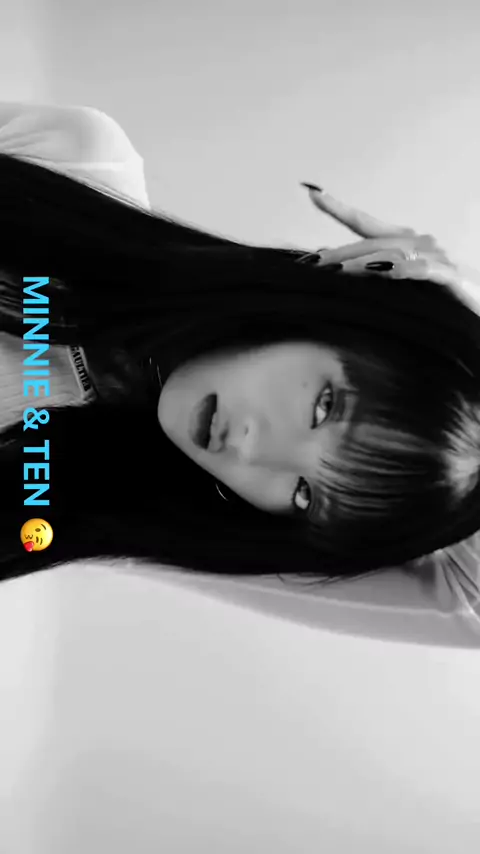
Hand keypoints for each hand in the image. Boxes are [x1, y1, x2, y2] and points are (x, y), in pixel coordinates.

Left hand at [300, 183, 479, 316]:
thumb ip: (368, 270)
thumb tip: (330, 258)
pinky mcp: (451, 277)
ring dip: (364, 263)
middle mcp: (419, 243)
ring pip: (393, 254)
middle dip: (341, 253)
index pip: (366, 224)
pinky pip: (425, 271)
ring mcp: (436, 258)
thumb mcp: (399, 283)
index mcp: (404, 243)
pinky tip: (387, 273)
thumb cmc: (439, 297)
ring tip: (339, 272)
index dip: (340, 209)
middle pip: (373, 242)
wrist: (479, 302)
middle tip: (313, 264)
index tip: (313, 193)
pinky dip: (406, 271)